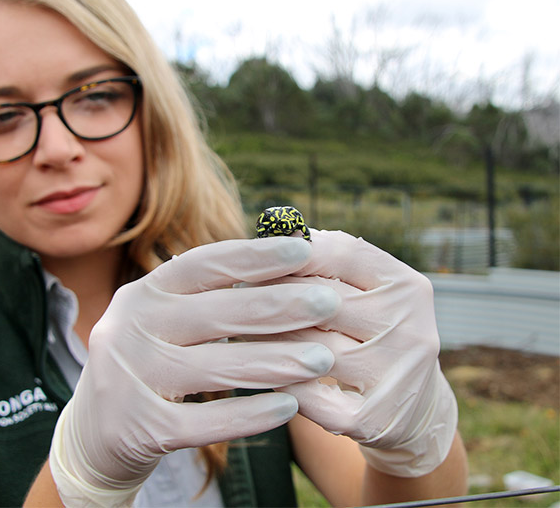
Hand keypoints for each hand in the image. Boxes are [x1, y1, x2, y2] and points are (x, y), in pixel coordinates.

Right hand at [49, 237, 339, 506]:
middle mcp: (132, 328)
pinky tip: (289, 406)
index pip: (203, 265)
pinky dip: (250, 415)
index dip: (254, 255)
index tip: (303, 249)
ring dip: (277, 361)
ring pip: (218, 367)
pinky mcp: (140, 427)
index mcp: (143, 293)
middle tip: (330, 302)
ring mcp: (132, 378)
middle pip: (217, 313)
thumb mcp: (165, 319)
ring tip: (324, 357)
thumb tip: (280, 262)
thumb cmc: (149, 362)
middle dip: (281, 306)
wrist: (94, 433)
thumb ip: (209, 296)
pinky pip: (206, 421)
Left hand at [248, 229, 457, 476]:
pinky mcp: (377, 419)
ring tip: (234, 330)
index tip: (254, 253)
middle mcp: (411, 328)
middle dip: (271, 296)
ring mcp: (397, 377)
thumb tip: (272, 227)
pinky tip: (257, 374)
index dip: (293, 250)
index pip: (344, 253)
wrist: (413, 410)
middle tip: (232, 296)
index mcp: (407, 286)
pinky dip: (280, 384)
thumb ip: (326, 262)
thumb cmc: (369, 334)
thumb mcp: (364, 294)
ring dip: (264, 341)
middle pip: (322, 300)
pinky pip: (310, 397)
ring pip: (309, 349)